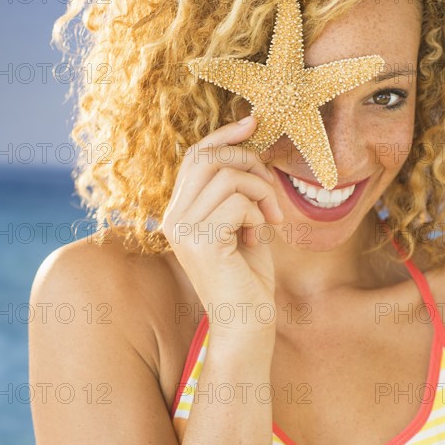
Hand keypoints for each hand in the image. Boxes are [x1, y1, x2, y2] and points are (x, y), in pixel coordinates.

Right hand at [160, 116, 282, 338]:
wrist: (247, 322)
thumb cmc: (248, 273)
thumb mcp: (242, 222)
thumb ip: (237, 189)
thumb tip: (248, 146)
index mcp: (180, 210)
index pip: (195, 156)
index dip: (223, 135)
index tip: (252, 122)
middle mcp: (174, 217)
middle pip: (211, 158)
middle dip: (250, 161)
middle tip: (270, 189)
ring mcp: (184, 229)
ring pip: (229, 176)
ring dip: (261, 191)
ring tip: (270, 218)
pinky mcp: (202, 241)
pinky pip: (239, 201)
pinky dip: (259, 213)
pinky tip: (259, 235)